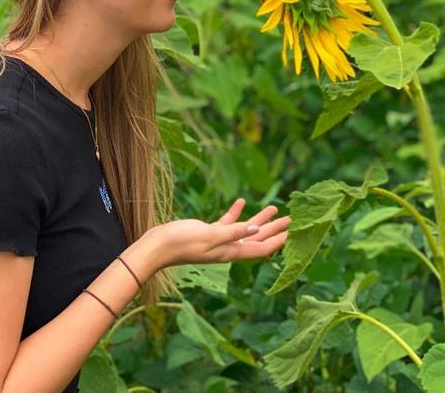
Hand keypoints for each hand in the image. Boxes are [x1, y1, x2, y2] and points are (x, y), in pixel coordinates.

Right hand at [148, 198, 289, 270]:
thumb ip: (232, 232)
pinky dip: (237, 213)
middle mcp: (228, 248)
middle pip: (258, 239)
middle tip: (293, 218)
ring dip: (260, 219)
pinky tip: (241, 201)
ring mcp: (218, 240)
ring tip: (275, 207)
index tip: (295, 233)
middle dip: (276, 229)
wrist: (158, 245)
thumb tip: (256, 230)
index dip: (279, 241)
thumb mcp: (210, 235)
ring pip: (245, 230)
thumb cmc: (182, 242)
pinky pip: (228, 222)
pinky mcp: (208, 232)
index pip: (261, 248)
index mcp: (231, 252)